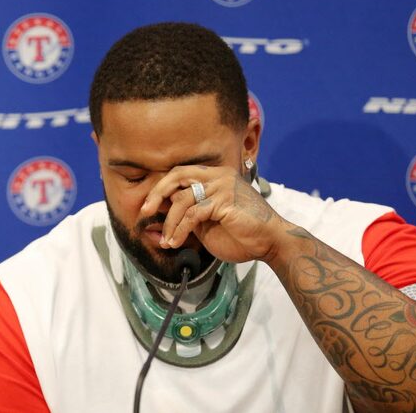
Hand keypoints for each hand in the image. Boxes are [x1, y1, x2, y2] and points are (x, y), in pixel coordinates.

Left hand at [140, 166, 289, 263]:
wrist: (271, 243)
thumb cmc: (241, 234)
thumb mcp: (207, 222)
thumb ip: (188, 213)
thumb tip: (161, 211)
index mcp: (215, 176)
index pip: (180, 173)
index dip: (161, 188)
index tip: (147, 207)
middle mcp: (218, 175)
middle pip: (177, 175)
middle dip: (157, 193)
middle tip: (145, 211)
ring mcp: (222, 186)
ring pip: (182, 199)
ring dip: (170, 223)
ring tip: (167, 241)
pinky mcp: (224, 201)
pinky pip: (192, 214)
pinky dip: (180, 230)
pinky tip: (176, 242)